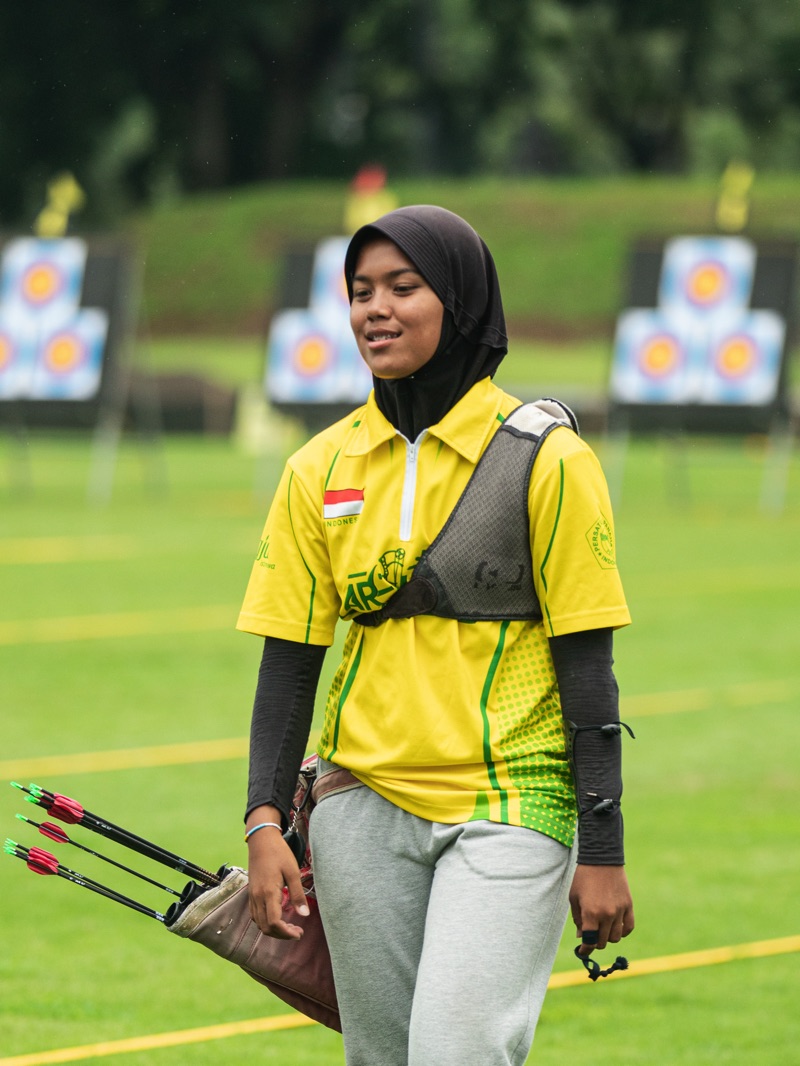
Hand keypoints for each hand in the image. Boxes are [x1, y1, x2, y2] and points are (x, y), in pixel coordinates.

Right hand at [246, 806, 309, 939]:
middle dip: (281, 935)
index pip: (274, 923)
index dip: (286, 933)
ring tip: (289, 927)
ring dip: (273, 930)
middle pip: (265, 927)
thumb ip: (298, 894)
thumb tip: (304, 915)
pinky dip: (266, 922)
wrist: (261, 840)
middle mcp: (257, 897)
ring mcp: (252, 896)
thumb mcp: (293, 871)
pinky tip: (277, 917)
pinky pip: (255, 915)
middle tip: (297, 932)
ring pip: (259, 923)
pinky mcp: (251, 893)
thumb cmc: (279, 853)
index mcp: (268, 893)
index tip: (299, 933)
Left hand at [569, 864, 633, 955]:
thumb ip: (578, 919)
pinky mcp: (629, 906)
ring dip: (608, 937)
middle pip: (603, 941)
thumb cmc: (583, 877)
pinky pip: (629, 928)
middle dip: (594, 942)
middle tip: (590, 936)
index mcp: (591, 913)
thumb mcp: (574, 897)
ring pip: (616, 937)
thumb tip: (582, 937)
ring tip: (602, 929)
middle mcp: (607, 915)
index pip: (589, 941)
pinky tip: (616, 927)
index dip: (585, 950)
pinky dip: (623, 931)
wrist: (601, 858)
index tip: (582, 952)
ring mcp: (620, 911)